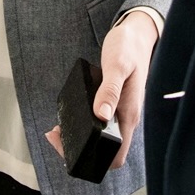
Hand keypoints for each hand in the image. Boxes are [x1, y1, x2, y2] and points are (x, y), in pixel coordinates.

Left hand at [44, 11, 159, 170]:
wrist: (137, 33)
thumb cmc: (128, 47)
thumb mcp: (117, 65)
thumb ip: (110, 90)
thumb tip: (102, 116)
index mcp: (130, 114)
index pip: (117, 155)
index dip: (94, 160)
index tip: (71, 146)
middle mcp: (126, 118)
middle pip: (106, 152)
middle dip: (79, 151)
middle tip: (57, 136)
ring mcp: (120, 112)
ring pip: (101, 139)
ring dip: (79, 139)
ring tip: (58, 129)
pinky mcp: (114, 104)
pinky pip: (99, 124)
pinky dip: (83, 125)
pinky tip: (69, 117)